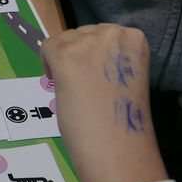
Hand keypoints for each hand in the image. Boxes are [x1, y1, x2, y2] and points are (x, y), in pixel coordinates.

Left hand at [41, 24, 165, 181]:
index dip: (95, 55)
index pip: (104, 33)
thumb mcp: (126, 76)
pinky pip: (47, 47)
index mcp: (135, 38)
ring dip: (64, 60)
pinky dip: (48, 65)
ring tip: (76, 90)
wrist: (119, 148)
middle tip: (84, 86)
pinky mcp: (64, 54)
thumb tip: (86, 55)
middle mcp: (113, 33)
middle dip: (79, 55)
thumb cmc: (125, 120)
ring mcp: (88, 42)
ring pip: (65, 40)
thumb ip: (111, 59)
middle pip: (83, 33)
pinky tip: (59, 85)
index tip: (96, 76)